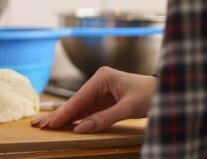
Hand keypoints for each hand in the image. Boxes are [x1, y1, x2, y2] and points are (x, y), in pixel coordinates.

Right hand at [32, 67, 155, 132]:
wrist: (169, 93)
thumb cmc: (152, 94)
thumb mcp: (128, 107)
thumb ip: (103, 118)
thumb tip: (80, 129)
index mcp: (102, 77)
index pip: (79, 99)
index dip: (64, 113)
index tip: (50, 124)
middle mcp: (99, 83)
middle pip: (75, 103)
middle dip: (57, 114)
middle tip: (38, 124)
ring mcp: (101, 92)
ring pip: (79, 108)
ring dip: (64, 118)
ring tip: (46, 125)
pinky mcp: (106, 101)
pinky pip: (88, 112)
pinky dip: (76, 119)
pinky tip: (64, 124)